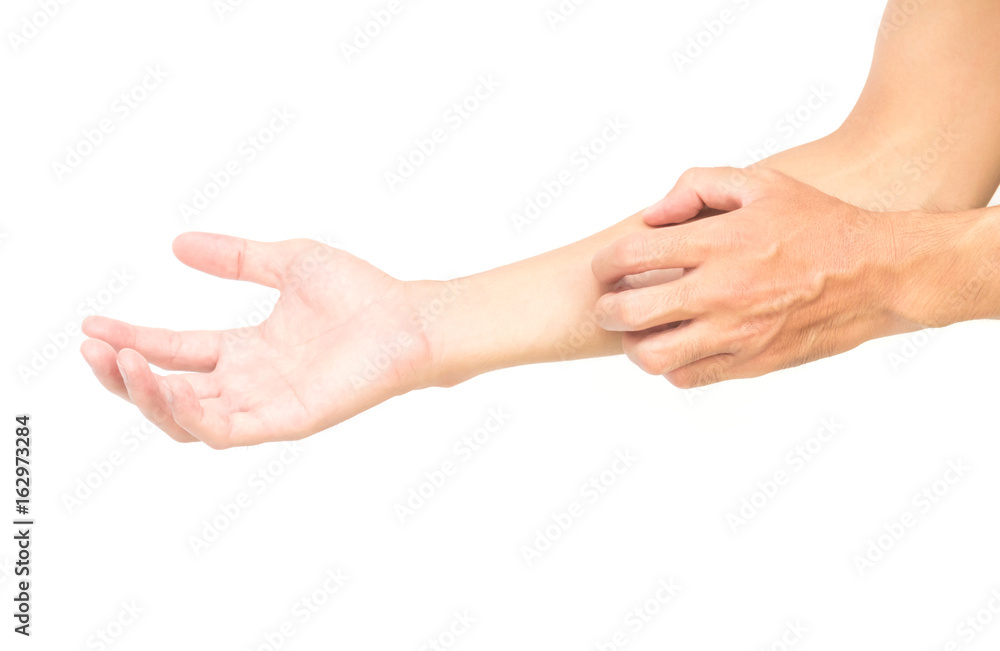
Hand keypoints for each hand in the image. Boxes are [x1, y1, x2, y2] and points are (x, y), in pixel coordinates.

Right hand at [81, 233, 439, 448]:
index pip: (176, 350)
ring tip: (117, 361)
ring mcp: (265, 405)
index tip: (91, 323)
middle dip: (124, 373)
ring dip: (145, 393)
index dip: (133, 339)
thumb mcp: (286, 261)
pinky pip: (222, 430)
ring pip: (186, 417)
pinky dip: (186, 412)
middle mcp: (250, 382)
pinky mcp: (284, 421)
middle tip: (91, 347)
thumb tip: (178, 243)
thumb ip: (235, 256)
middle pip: (170, 389)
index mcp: (247, 350)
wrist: (409, 318)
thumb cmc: (361, 292)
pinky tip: (161, 382)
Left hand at [591, 167, 911, 387]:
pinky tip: (679, 347)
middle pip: (629, 313)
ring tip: (640, 332)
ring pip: (653, 356)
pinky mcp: (751, 362)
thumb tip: (654, 214)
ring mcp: (736, 332)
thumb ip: (700, 186)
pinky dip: (672, 367)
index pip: (630, 256)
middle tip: (611, 303)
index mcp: (719, 242)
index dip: (605, 264)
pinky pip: (688, 378)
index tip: (607, 267)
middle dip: (607, 308)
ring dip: (634, 345)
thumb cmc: (818, 223)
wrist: (877, 274)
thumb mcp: (762, 182)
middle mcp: (721, 290)